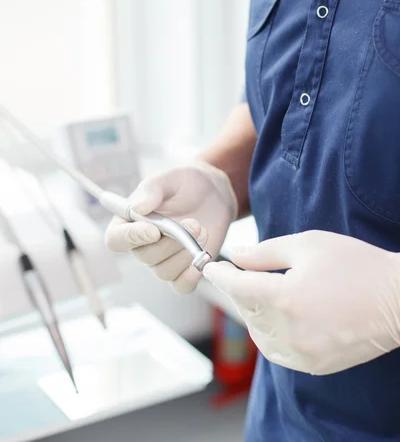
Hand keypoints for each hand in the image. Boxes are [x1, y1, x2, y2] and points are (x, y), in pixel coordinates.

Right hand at [106, 161, 236, 293]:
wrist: (213, 194)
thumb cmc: (185, 184)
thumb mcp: (169, 179)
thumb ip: (152, 191)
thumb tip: (137, 208)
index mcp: (129, 222)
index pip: (116, 240)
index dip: (131, 238)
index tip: (154, 230)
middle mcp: (141, 245)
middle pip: (145, 257)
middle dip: (172, 242)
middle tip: (194, 224)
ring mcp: (162, 259)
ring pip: (164, 272)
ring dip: (186, 253)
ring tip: (203, 231)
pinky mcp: (182, 269)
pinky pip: (181, 286)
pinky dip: (191, 276)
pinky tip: (201, 259)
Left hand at [203, 230, 399, 374]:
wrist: (398, 299)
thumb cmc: (355, 265)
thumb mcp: (307, 245)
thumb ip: (264, 253)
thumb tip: (235, 257)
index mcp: (285, 298)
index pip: (236, 288)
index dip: (220, 275)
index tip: (211, 267)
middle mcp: (289, 331)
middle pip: (245, 311)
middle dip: (239, 291)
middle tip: (242, 274)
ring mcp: (302, 353)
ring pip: (258, 334)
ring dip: (253, 314)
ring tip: (264, 293)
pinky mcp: (314, 364)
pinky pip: (277, 352)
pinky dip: (270, 334)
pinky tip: (280, 317)